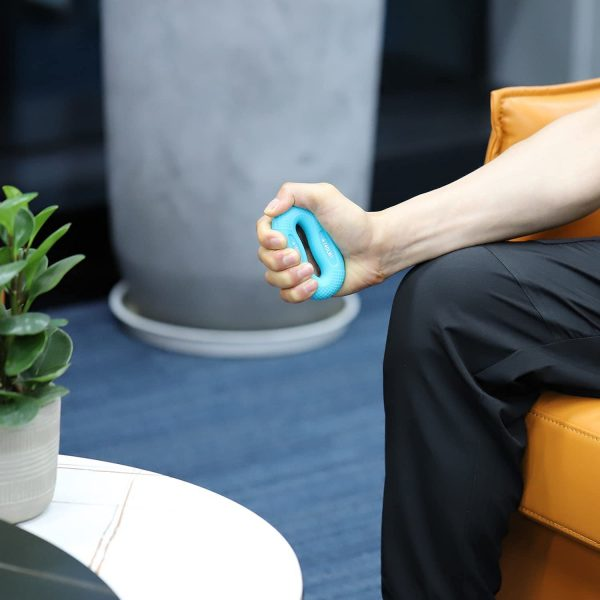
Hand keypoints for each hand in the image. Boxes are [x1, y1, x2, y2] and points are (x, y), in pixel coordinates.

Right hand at [256, 182, 384, 302]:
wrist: (374, 249)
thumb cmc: (352, 222)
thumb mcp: (324, 196)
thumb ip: (292, 192)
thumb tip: (269, 210)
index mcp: (290, 223)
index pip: (263, 231)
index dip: (266, 238)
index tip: (282, 240)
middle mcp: (290, 245)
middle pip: (264, 257)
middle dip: (279, 260)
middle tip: (299, 256)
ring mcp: (297, 267)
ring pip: (273, 278)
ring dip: (290, 277)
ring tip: (311, 270)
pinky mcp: (306, 285)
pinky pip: (288, 295)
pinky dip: (298, 292)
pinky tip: (314, 283)